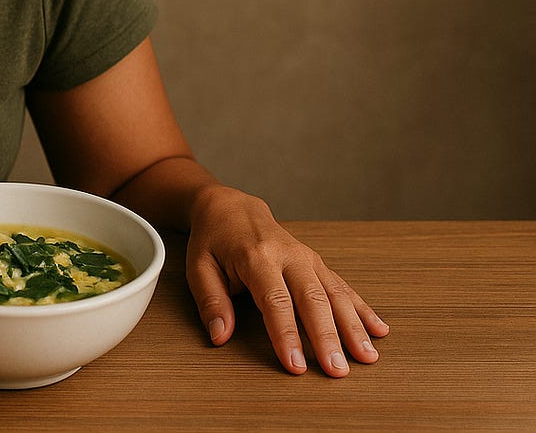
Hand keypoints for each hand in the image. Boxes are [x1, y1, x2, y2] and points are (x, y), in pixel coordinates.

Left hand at [185, 185, 388, 376]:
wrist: (231, 207)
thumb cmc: (212, 240)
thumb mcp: (198, 267)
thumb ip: (211, 302)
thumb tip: (220, 337)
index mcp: (256, 257)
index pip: (274, 301)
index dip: (286, 335)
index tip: (296, 366)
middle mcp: (288, 256)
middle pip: (312, 300)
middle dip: (327, 338)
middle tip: (337, 372)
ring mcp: (307, 258)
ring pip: (335, 294)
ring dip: (353, 327)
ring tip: (368, 357)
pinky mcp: (317, 263)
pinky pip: (343, 286)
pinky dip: (363, 309)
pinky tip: (379, 330)